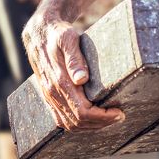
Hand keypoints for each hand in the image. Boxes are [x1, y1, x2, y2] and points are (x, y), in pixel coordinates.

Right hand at [22, 15, 124, 130]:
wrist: (39, 33)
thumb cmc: (58, 34)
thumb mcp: (68, 39)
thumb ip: (75, 59)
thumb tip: (82, 79)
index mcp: (59, 81)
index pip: (82, 111)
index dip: (101, 116)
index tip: (118, 112)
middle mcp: (52, 92)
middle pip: (77, 121)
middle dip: (100, 123)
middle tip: (119, 116)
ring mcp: (49, 96)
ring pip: (68, 123)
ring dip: (90, 126)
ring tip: (108, 119)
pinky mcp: (49, 96)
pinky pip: (61, 118)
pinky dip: (78, 123)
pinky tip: (91, 118)